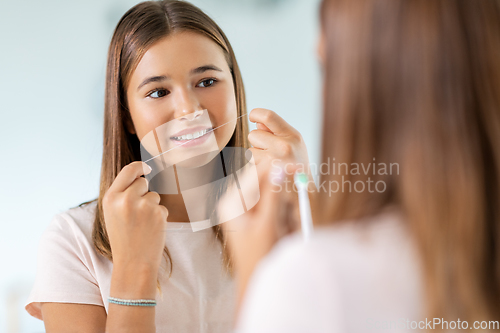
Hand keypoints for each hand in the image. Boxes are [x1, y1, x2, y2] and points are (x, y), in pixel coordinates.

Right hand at [102, 161, 167, 271]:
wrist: (133, 263)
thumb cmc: (123, 238)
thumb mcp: (112, 213)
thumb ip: (121, 194)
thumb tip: (139, 175)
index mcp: (111, 197)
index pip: (128, 170)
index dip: (139, 166)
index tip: (147, 167)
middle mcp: (126, 199)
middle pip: (143, 182)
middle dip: (144, 193)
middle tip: (138, 213)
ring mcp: (143, 206)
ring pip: (154, 195)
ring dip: (152, 206)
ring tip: (142, 224)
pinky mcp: (158, 213)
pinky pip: (162, 207)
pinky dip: (159, 217)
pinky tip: (151, 229)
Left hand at [219, 160, 299, 313]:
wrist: (254, 281)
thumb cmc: (257, 258)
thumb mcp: (267, 225)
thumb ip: (273, 196)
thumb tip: (279, 170)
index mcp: (231, 203)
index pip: (253, 173)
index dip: (275, 166)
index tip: (295, 165)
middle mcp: (235, 202)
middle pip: (260, 179)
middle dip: (280, 182)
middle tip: (298, 181)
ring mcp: (244, 209)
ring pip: (268, 190)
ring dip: (282, 200)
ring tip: (286, 220)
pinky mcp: (254, 216)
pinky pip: (271, 203)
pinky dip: (282, 208)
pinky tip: (284, 223)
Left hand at [248, 108, 310, 179]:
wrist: (303, 192)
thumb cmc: (296, 166)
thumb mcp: (293, 144)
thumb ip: (276, 132)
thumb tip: (258, 122)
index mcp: (292, 135)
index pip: (268, 116)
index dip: (256, 113)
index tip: (252, 116)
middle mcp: (285, 145)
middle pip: (254, 134)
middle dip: (257, 142)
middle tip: (270, 152)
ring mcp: (274, 160)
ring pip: (250, 150)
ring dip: (256, 156)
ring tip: (271, 164)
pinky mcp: (265, 173)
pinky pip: (250, 164)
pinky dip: (255, 168)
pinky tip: (267, 173)